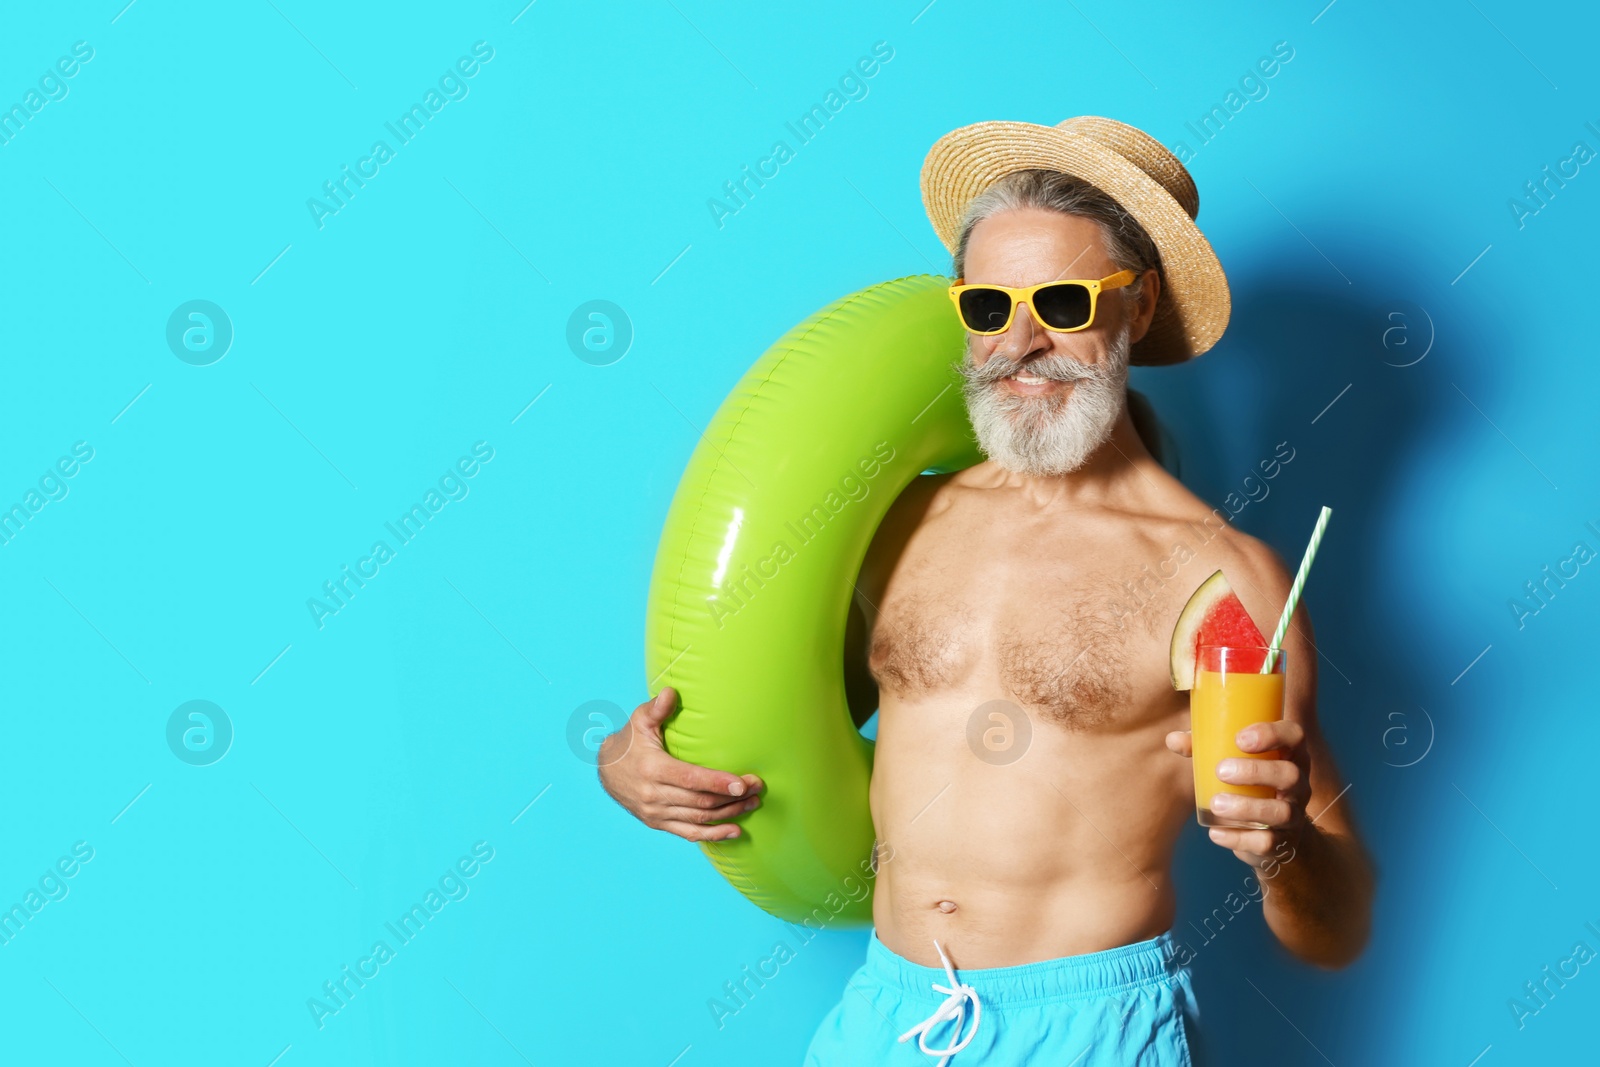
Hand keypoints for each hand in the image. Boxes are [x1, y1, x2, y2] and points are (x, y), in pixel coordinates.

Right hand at [597, 686, 763, 842]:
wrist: (606, 771)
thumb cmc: (630, 742)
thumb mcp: (639, 721)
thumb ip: (657, 708)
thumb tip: (671, 692)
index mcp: (653, 769)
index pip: (691, 779)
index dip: (718, 782)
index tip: (742, 784)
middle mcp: (654, 795)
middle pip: (700, 801)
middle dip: (733, 797)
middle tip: (757, 788)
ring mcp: (656, 813)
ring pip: (699, 818)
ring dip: (729, 814)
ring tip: (753, 803)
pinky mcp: (657, 823)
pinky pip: (688, 833)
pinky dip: (713, 835)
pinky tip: (735, 831)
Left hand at [1165, 719, 1310, 870]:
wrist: (1277, 833)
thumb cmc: (1250, 784)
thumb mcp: (1233, 761)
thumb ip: (1205, 748)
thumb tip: (1173, 739)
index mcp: (1289, 755)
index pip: (1294, 735)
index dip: (1271, 734)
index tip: (1239, 739)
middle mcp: (1298, 784)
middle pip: (1289, 774)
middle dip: (1255, 771)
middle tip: (1221, 771)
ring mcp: (1294, 815)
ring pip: (1282, 812)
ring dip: (1247, 808)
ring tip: (1216, 804)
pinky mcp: (1283, 843)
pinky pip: (1267, 843)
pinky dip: (1239, 839)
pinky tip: (1216, 832)